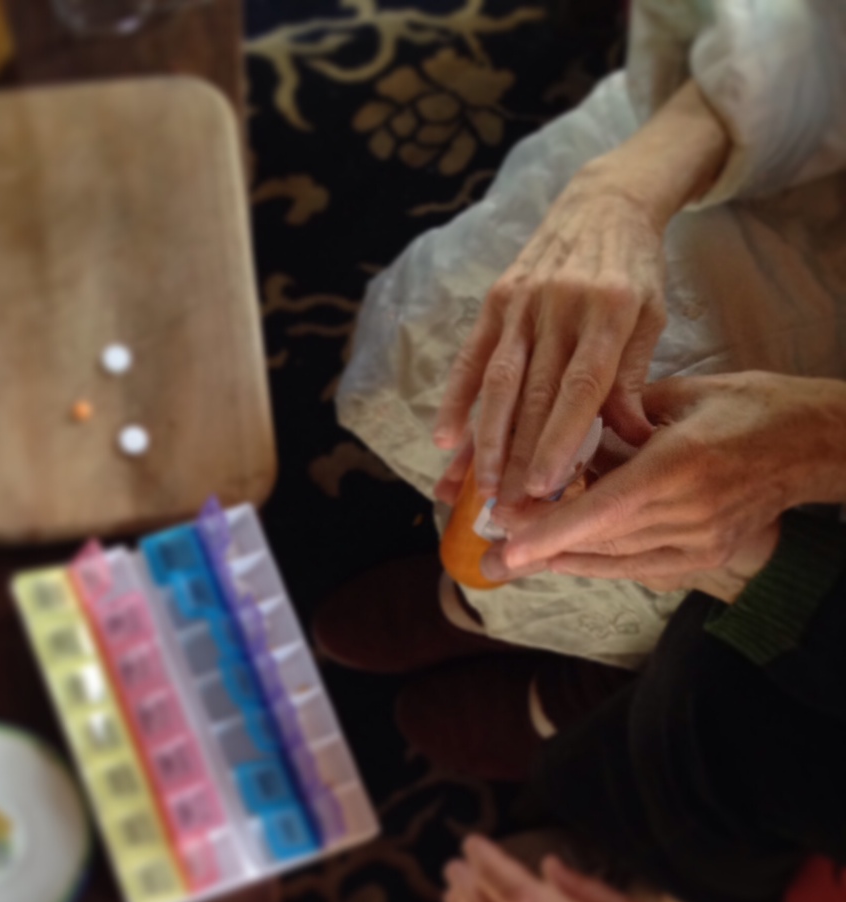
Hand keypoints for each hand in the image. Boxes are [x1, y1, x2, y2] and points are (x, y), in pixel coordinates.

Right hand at [432, 79, 731, 508]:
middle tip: (508, 508)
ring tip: (477, 489)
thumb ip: (634, 378)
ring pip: (498, 384)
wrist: (604, 200)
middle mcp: (561, 307)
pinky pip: (471, 359)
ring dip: (484, 441)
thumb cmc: (635, 270)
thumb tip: (626, 442)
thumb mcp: (652, 316)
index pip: (579, 387)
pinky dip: (454, 402)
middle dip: (518, 456)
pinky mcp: (496, 300)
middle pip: (533, 395)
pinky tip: (443, 442)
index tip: (547, 487)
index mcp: (611, 312)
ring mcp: (522, 302)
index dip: (560, 440)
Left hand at [488, 372, 845, 590]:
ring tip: (514, 561)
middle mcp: (688, 511)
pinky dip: (596, 563)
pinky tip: (561, 560)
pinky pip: (637, 569)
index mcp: (679, 465)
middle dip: (540, 549)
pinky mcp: (705, 559)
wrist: (814, 444)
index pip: (602, 507)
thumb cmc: (747, 407)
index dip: (551, 530)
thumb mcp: (680, 396)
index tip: (506, 542)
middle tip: (490, 555)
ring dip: (562, 559)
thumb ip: (619, 417)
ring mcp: (699, 541)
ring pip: (614, 559)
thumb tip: (561, 434)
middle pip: (599, 540)